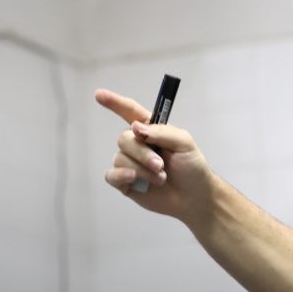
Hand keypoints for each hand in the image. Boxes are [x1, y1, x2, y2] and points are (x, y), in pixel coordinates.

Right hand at [95, 88, 214, 223]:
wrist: (193, 197)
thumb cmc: (192, 167)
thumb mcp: (184, 143)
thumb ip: (162, 132)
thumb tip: (136, 128)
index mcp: (152, 131)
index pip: (130, 112)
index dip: (115, 103)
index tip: (99, 94)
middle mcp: (138, 145)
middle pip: (124, 138)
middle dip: (142, 153)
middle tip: (160, 165)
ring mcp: (130, 163)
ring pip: (120, 158)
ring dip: (141, 169)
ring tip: (160, 178)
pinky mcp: (125, 182)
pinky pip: (112, 175)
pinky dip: (122, 176)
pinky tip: (135, 180)